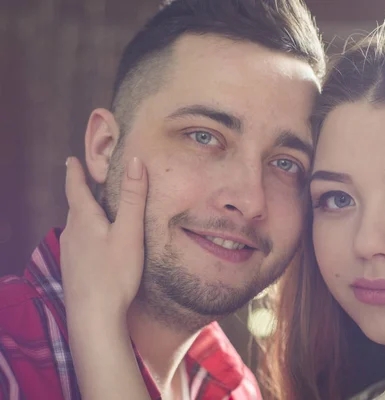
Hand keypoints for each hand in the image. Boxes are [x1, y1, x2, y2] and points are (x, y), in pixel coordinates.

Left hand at [61, 156, 147, 319]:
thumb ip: (133, 198)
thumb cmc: (114, 273)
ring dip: (85, 215)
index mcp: (83, 220)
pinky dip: (87, 234)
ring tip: (98, 212)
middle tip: (90, 182)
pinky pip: (79, 243)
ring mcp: (69, 253)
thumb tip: (135, 162)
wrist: (93, 317)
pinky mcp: (73, 270)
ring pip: (76, 226)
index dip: (74, 172)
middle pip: (75, 207)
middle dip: (82, 193)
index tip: (71, 160)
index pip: (75, 188)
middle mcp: (71, 233)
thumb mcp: (129, 232)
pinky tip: (98, 245)